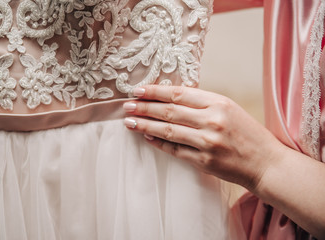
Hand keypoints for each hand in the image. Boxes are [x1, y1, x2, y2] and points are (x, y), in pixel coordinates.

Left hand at [123, 85, 286, 191]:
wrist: (266, 163)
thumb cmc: (248, 133)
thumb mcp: (229, 108)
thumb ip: (202, 103)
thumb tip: (170, 98)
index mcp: (218, 103)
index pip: (178, 93)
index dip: (155, 91)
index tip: (138, 90)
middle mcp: (212, 121)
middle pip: (169, 111)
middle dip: (144, 108)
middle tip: (126, 106)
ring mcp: (207, 143)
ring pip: (168, 131)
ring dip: (146, 126)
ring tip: (129, 122)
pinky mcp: (204, 162)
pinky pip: (175, 151)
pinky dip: (159, 143)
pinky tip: (147, 137)